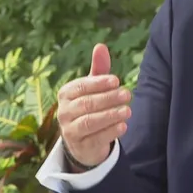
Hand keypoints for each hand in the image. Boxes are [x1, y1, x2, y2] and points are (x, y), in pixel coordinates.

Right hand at [57, 43, 131, 168]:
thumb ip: (98, 69)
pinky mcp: (81, 147)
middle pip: (86, 104)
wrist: (84, 140)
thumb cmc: (90, 106)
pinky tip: (123, 126)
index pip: (81, 86)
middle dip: (108, 99)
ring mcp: (70, 131)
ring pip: (89, 122)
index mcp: (66, 93)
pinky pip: (95, 139)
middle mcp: (64, 112)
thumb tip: (101, 46)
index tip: (116, 80)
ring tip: (128, 110)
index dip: (98, 83)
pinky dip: (110, 132)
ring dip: (110, 116)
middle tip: (127, 94)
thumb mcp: (94, 88)